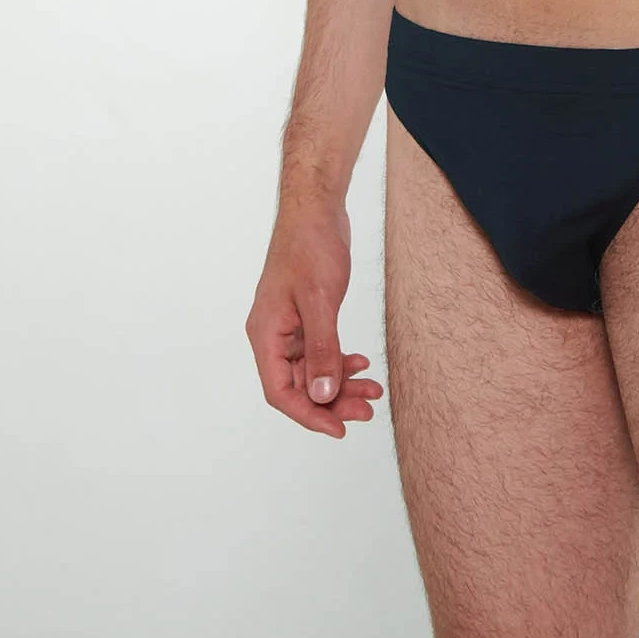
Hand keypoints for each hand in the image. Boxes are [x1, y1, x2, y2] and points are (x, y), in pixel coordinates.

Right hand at [245, 202, 383, 437]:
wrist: (316, 208)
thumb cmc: (310, 246)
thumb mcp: (320, 301)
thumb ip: (321, 349)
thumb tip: (323, 395)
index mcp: (265, 334)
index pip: (280, 392)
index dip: (309, 415)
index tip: (339, 428)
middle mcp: (273, 335)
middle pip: (298, 385)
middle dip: (333, 401)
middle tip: (367, 409)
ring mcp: (289, 326)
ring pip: (313, 370)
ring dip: (341, 383)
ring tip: (373, 389)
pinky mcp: (306, 316)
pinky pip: (319, 350)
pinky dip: (340, 360)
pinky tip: (361, 363)